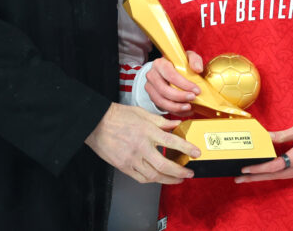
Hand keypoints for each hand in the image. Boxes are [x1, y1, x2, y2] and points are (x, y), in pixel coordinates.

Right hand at [85, 103, 200, 183]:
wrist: (95, 123)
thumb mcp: (142, 112)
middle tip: (189, 173)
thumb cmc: (117, 116)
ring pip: (154, 175)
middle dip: (180, 171)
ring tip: (178, 179)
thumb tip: (176, 125)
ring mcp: (132, 159)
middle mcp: (141, 147)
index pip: (172, 142)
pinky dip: (153, 180)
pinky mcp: (124, 166)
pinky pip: (141, 178)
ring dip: (169, 179)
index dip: (186, 148)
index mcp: (147, 131)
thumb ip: (160, 121)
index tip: (196, 153)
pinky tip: (160, 178)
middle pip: (164, 164)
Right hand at [145, 51, 204, 114]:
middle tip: (193, 98)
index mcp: (160, 64)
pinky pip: (162, 107)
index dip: (184, 84)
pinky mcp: (152, 97)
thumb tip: (198, 69)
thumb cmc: (178, 64)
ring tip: (189, 107)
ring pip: (161, 101)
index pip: (170, 75)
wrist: (167, 71)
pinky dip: (174, 111)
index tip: (196, 90)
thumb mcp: (187, 58)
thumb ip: (194, 60)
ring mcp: (150, 87)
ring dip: (176, 106)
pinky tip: (185, 110)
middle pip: (164, 89)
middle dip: (180, 96)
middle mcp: (152, 75)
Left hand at [233, 120, 292, 183]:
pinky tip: (263, 170)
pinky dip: (272, 172)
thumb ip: (280, 135)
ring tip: (247, 175)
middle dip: (255, 177)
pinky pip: (285, 173)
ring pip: (278, 176)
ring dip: (263, 176)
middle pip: (273, 176)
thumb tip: (265, 137)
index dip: (258, 168)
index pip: (273, 166)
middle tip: (238, 178)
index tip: (245, 168)